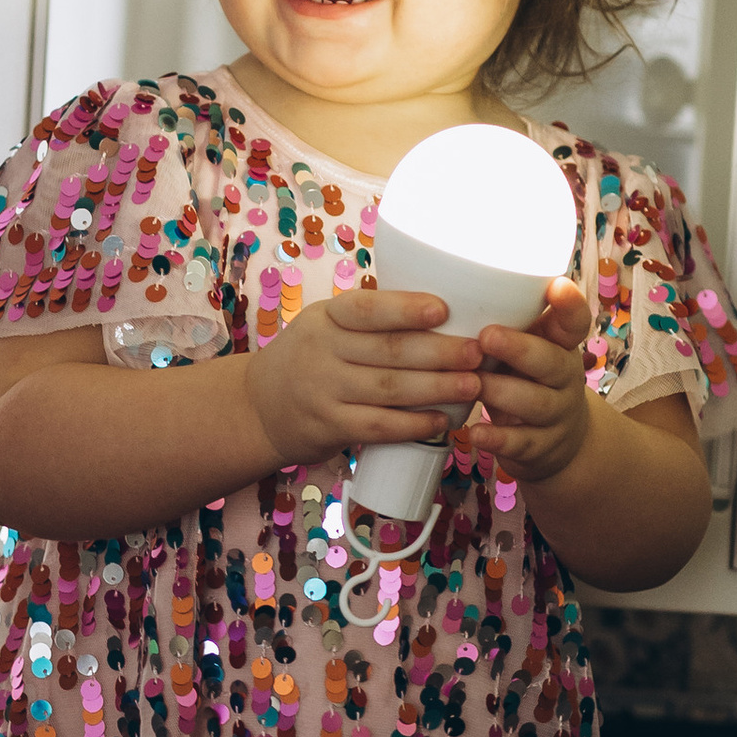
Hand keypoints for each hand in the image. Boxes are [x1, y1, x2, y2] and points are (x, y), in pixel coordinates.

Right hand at [243, 285, 479, 472]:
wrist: (259, 406)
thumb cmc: (311, 358)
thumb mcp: (326, 326)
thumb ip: (370, 321)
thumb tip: (448, 313)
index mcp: (326, 317)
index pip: (367, 308)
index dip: (405, 309)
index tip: (443, 310)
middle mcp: (321, 351)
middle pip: (388, 351)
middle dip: (439, 352)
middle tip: (477, 353)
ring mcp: (323, 392)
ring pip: (388, 390)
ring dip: (436, 388)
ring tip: (473, 386)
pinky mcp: (329, 427)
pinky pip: (378, 426)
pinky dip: (413, 425)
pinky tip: (442, 421)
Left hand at [473, 277, 592, 482]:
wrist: (561, 442)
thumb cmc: (527, 379)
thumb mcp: (528, 348)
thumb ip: (504, 321)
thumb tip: (443, 277)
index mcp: (559, 345)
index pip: (574, 322)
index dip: (569, 305)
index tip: (557, 285)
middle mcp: (564, 377)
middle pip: (552, 361)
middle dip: (520, 348)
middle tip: (486, 336)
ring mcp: (556, 414)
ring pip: (535, 402)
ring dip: (502, 392)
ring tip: (473, 384)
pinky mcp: (540, 447)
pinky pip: (521, 443)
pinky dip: (498, 438)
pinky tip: (475, 433)